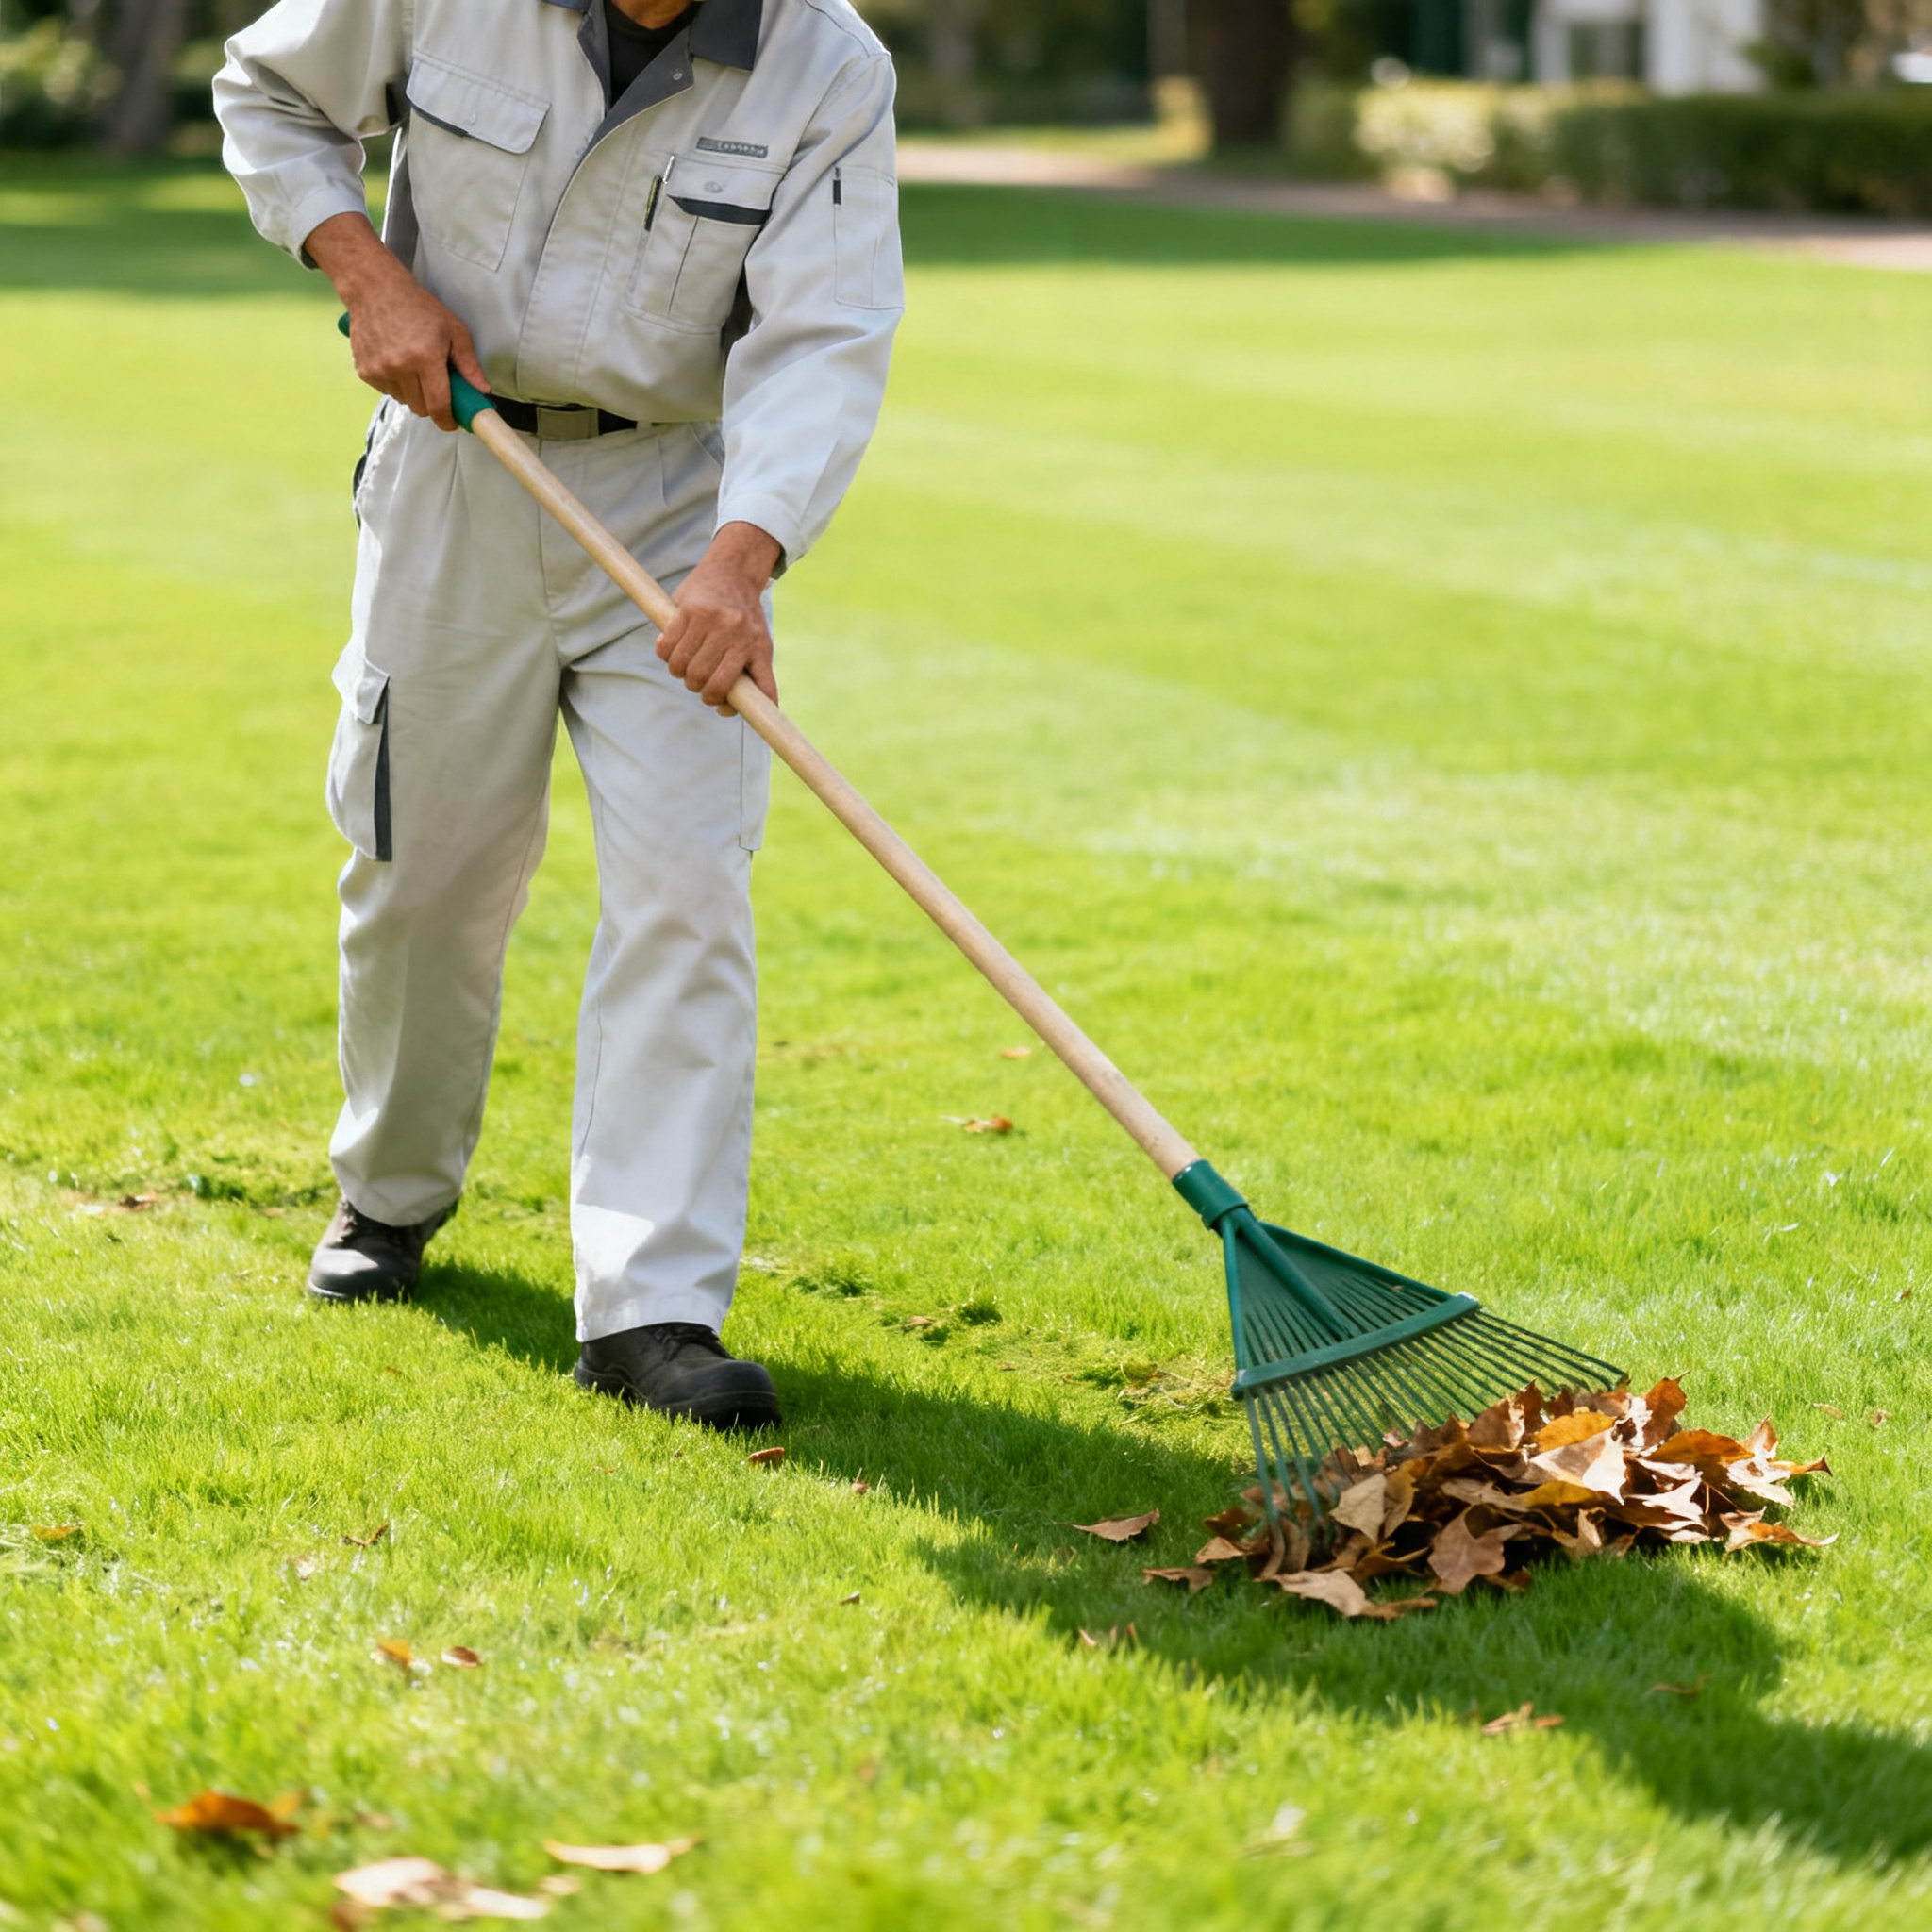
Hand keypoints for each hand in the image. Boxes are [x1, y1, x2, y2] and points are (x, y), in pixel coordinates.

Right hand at [304, 211, 488, 431]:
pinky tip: (396, 362)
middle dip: (432, 403)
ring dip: (413, 393)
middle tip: (435, 385)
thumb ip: (469, 364)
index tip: (453, 422)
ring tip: (413, 367)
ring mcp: (380, 370)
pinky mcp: (364, 371)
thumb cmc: (418, 307)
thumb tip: (482, 390)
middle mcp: (400, 368)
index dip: (448, 420)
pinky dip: (395, 384)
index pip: (439, 406)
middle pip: (421, 408)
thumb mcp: (453, 330)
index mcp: (425, 358)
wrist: (375, 290)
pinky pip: (387, 391)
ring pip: (404, 401)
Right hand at [656, 522, 782, 714]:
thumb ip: (762, 679)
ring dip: (678, 671)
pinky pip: (665, 645)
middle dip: (694, 686)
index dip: (714, 699)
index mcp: (749, 644)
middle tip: (697, 680)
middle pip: (698, 677)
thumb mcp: (762, 647)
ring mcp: (706, 619)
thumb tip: (764, 710)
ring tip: (684, 665)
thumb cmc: (747, 619)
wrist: (733, 572)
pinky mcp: (686, 609)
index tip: (713, 700)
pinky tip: (673, 650)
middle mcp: (729, 631)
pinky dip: (665, 654)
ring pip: (679, 664)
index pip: (723, 685)